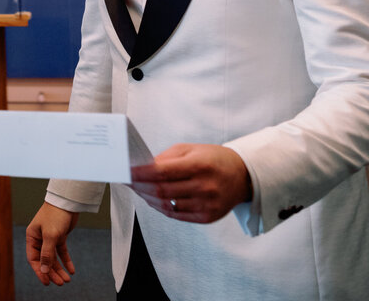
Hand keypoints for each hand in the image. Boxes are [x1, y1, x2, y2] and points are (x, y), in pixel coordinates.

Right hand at [26, 202, 78, 285]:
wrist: (67, 202)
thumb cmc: (55, 215)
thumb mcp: (50, 236)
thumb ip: (47, 254)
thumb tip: (44, 270)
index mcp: (32, 237)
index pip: (33, 259)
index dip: (40, 271)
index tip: (47, 282)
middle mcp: (39, 239)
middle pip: (44, 260)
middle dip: (52, 272)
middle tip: (61, 283)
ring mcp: (50, 238)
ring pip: (53, 258)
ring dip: (59, 269)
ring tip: (67, 280)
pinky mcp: (59, 237)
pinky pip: (62, 252)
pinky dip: (66, 261)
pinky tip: (71, 270)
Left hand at [129, 143, 252, 222]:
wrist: (243, 176)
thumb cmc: (212, 159)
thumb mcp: (189, 150)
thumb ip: (165, 158)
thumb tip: (140, 168)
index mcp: (199, 166)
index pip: (162, 172)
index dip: (140, 173)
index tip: (125, 172)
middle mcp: (204, 187)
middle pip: (161, 191)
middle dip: (140, 186)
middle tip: (128, 181)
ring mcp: (207, 204)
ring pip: (167, 205)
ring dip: (148, 198)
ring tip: (139, 189)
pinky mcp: (208, 217)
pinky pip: (177, 215)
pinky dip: (161, 208)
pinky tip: (154, 200)